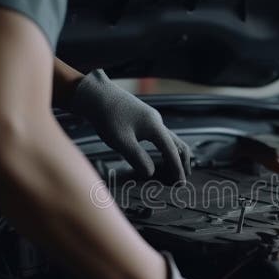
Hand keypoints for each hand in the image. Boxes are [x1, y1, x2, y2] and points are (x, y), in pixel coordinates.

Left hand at [70, 70, 190, 180]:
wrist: (96, 94)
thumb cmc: (107, 117)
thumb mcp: (121, 141)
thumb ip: (137, 158)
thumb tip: (151, 174)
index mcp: (155, 127)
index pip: (172, 151)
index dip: (177, 169)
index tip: (181, 184)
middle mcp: (157, 122)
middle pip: (178, 144)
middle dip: (182, 163)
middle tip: (181, 180)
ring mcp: (151, 119)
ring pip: (170, 139)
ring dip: (174, 156)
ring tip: (174, 171)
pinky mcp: (144, 119)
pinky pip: (161, 136)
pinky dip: (165, 149)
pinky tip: (160, 155)